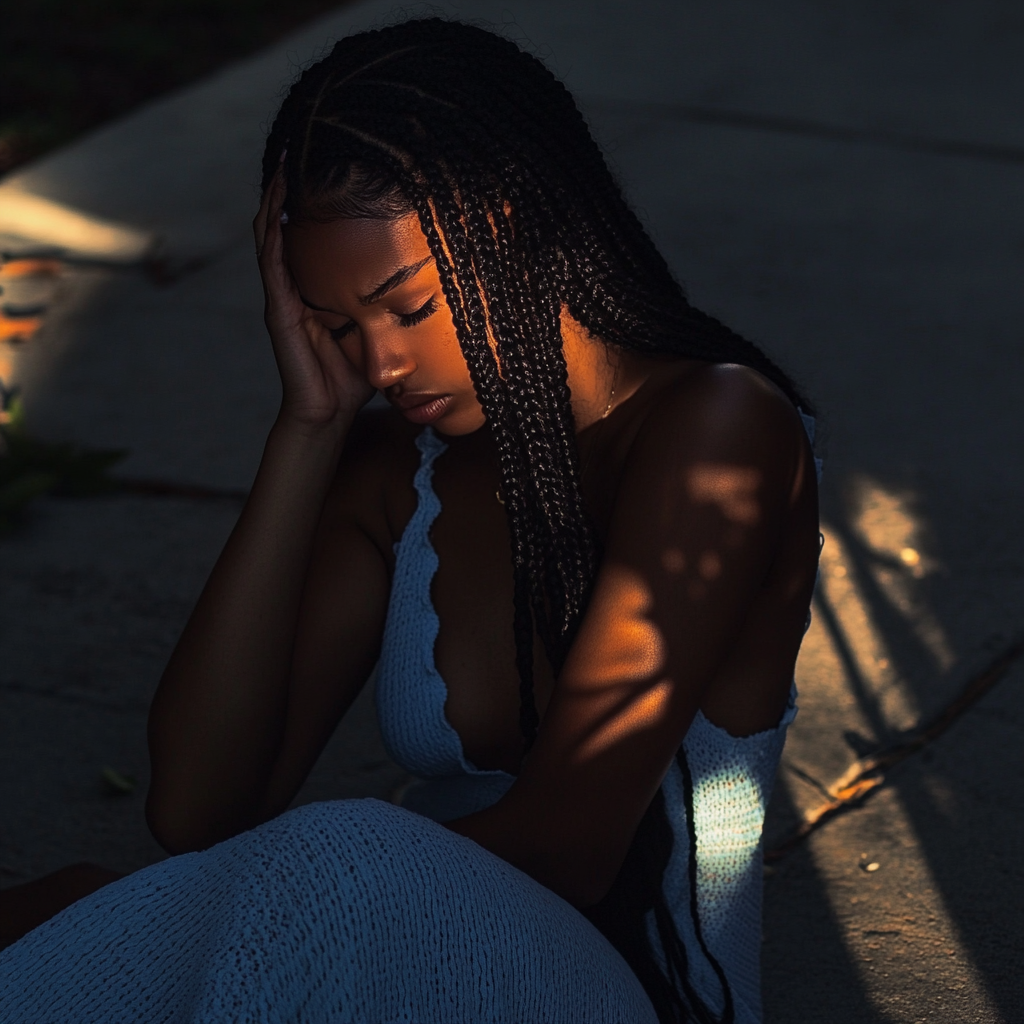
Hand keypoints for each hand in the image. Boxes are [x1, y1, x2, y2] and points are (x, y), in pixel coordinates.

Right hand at [253, 167, 374, 429]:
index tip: (333, 167)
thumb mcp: (377, 330)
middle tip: (302, 146)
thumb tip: (430, 282)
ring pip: (272, 235)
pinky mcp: (278, 310)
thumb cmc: (354, 377)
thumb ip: (388, 306)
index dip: (316, 204)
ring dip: (276, 199)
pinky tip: (277, 204)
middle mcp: (295, 286)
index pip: (313, 236)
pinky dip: (272, 231)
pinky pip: (271, 261)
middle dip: (293, 188)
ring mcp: (282, 297)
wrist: (329, 414)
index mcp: (316, 289)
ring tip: (285, 162)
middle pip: (288, 225)